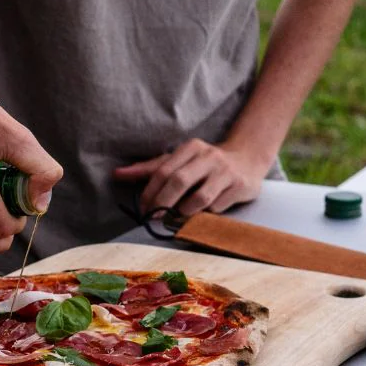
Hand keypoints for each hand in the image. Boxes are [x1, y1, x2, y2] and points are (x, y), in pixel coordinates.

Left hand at [113, 138, 268, 218]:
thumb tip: (117, 174)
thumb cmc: (204, 163)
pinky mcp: (240, 187)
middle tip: (155, 217)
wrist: (248, 159)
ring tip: (177, 217)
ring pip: (200, 198)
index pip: (164, 170)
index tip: (144, 208)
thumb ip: (149, 168)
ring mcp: (226, 172)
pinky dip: (205, 215)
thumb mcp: (178, 161)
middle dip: (163, 203)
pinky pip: (217, 207)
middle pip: (179, 182)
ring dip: (184, 212)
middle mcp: (209, 156)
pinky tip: (200, 215)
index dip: (150, 192)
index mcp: (191, 148)